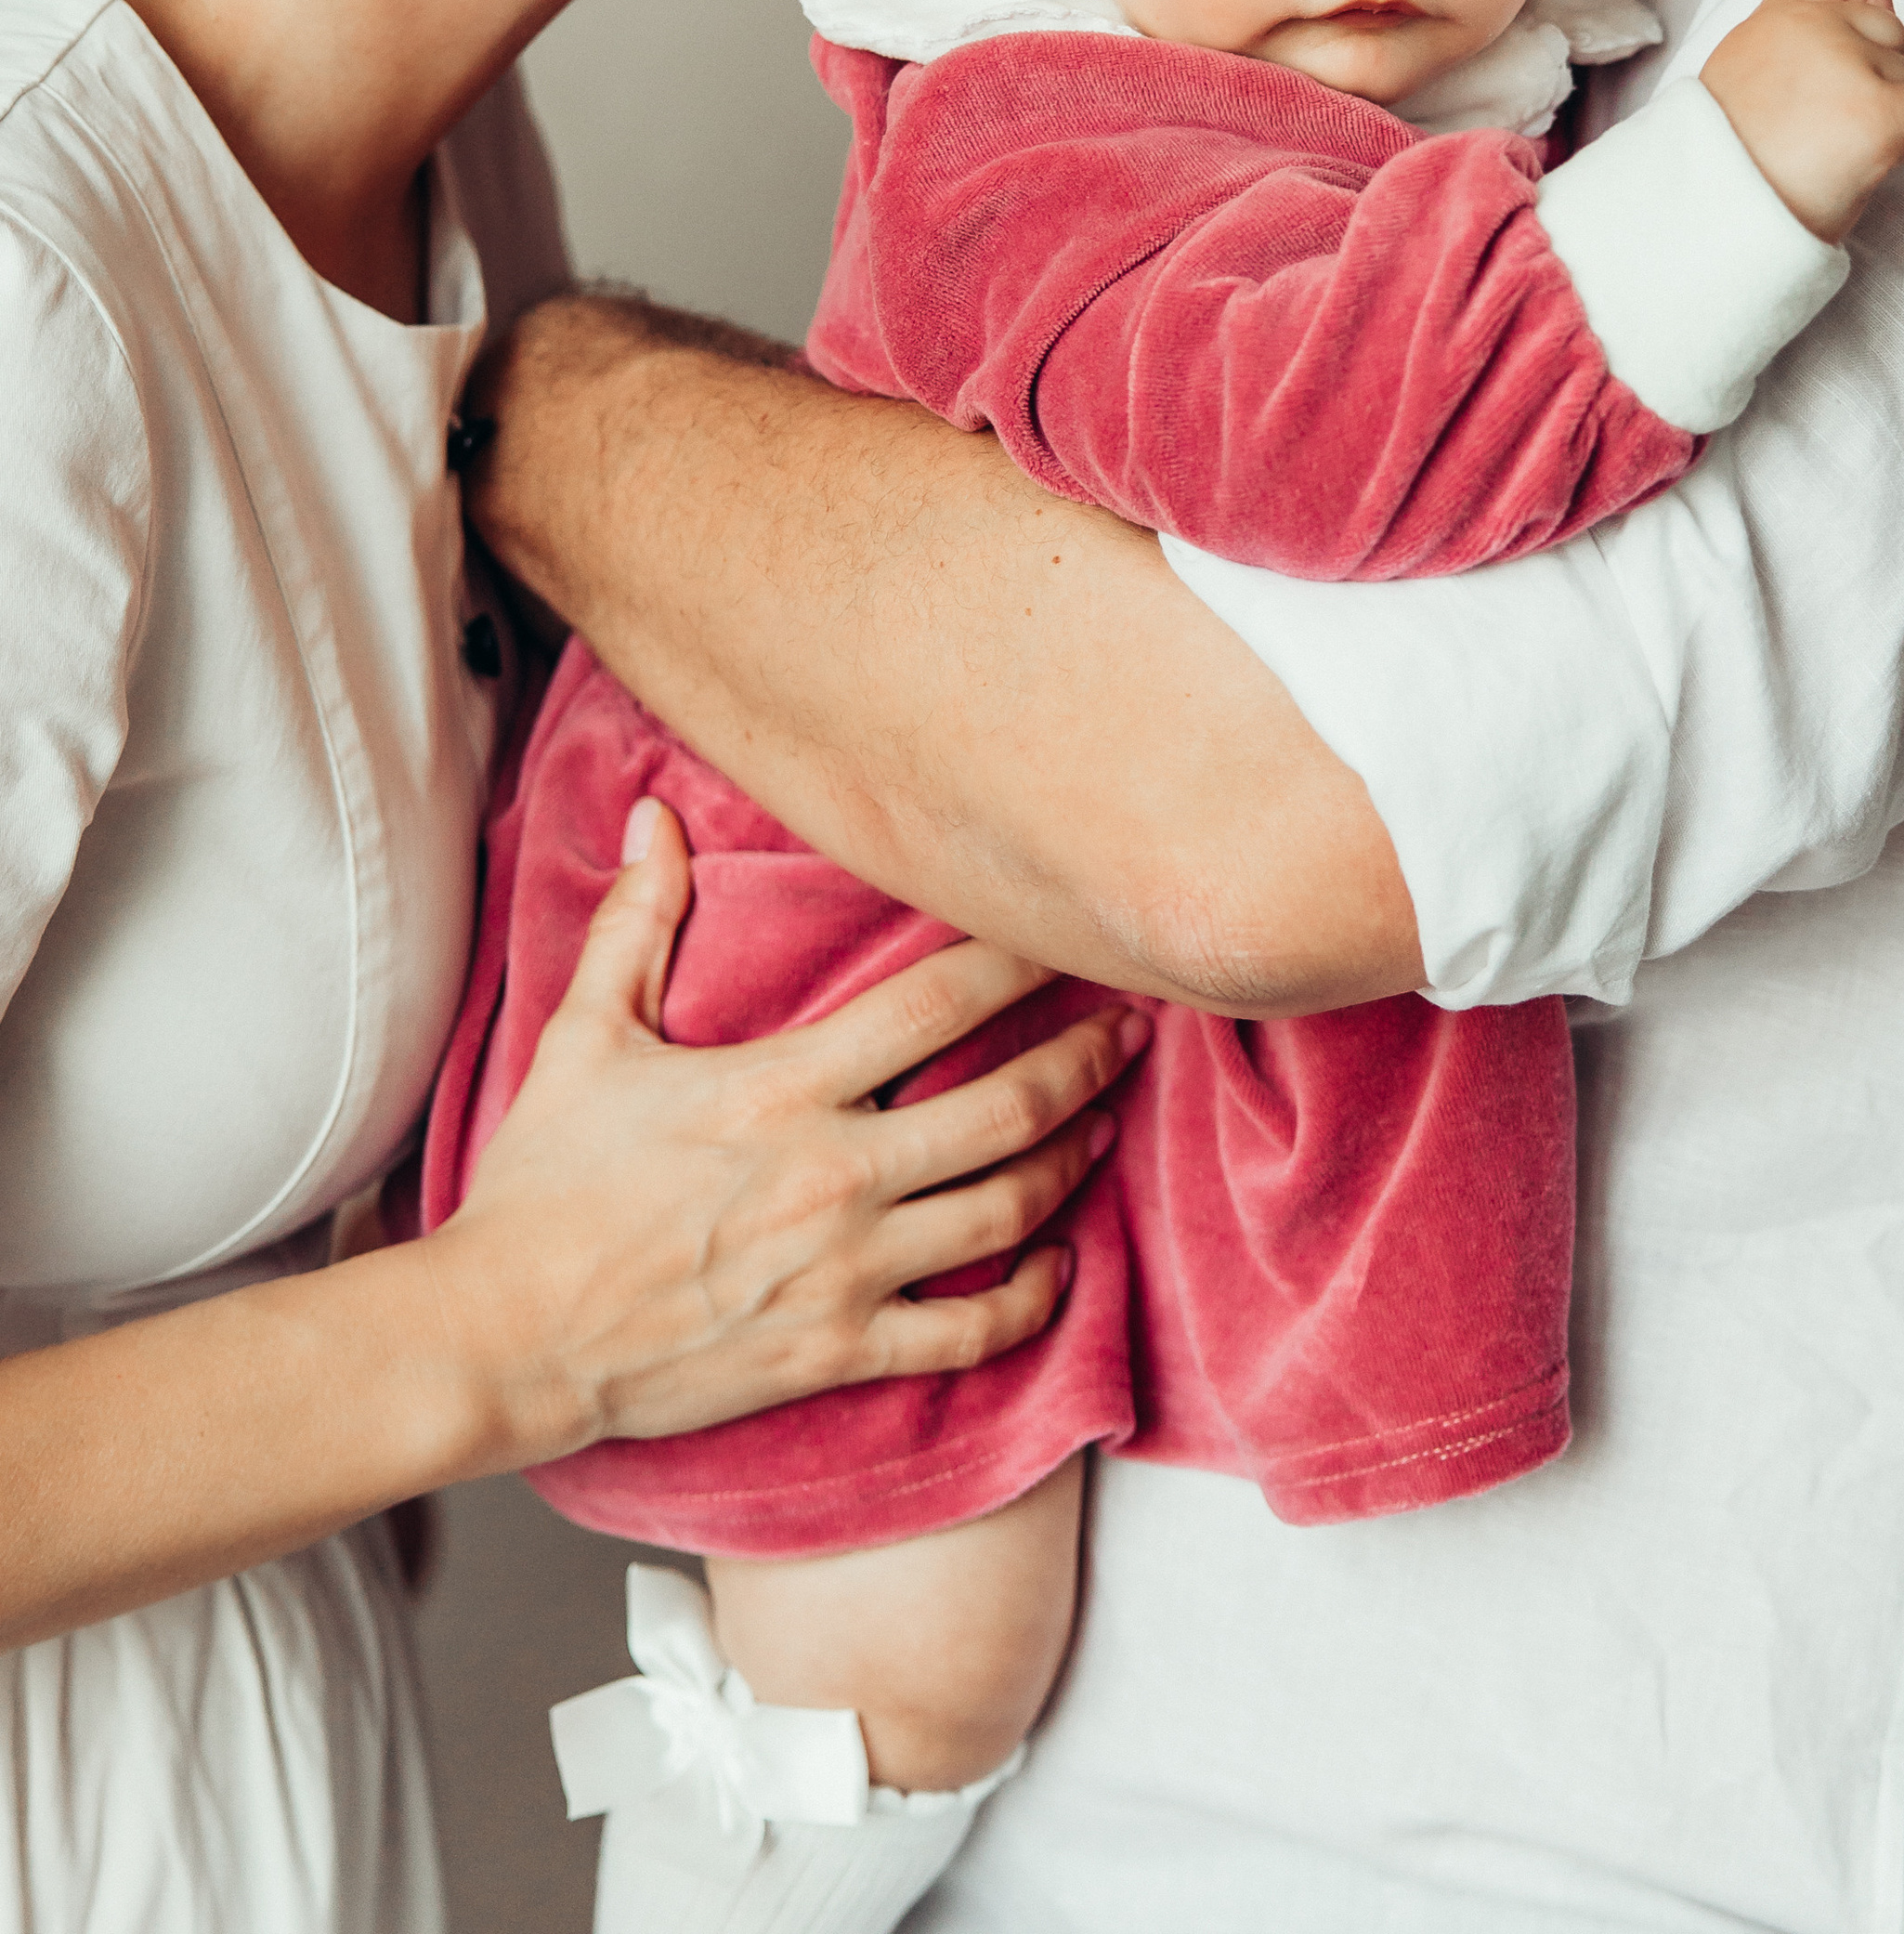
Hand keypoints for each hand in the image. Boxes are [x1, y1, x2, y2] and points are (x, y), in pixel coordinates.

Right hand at [429, 804, 1145, 1466]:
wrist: (504, 1338)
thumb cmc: (542, 1188)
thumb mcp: (585, 1038)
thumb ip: (634, 924)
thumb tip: (649, 820)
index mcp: (782, 1087)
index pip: (936, 1004)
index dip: (1019, 964)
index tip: (1072, 938)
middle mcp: (833, 1176)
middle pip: (1005, 1105)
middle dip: (1083, 1057)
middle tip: (1132, 1025)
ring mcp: (845, 1271)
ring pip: (1007, 1210)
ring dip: (1072, 1158)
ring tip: (1106, 1119)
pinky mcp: (839, 1350)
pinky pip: (970, 1332)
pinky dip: (1034, 1300)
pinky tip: (1061, 1265)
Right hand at [1699, 0, 1903, 241]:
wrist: (1713, 214)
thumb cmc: (1724, 169)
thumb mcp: (1734, 83)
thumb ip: (1780, 55)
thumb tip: (1833, 73)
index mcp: (1770, 21)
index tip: (1879, 23)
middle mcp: (1810, 28)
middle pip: (1886, 30)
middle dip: (1889, 70)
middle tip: (1871, 116)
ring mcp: (1847, 65)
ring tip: (1879, 154)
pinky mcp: (1878, 111)